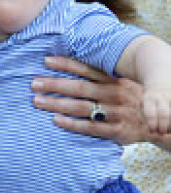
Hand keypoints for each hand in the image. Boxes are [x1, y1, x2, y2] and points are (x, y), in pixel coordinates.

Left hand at [32, 56, 154, 145]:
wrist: (162, 125)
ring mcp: (116, 113)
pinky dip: (72, 123)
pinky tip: (56, 120)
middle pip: (79, 88)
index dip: (66, 65)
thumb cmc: (134, 103)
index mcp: (114, 81)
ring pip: (82, 107)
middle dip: (55, 85)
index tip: (46, 61)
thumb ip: (101, 80)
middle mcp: (114, 95)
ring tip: (37, 101)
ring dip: (57, 104)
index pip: (86, 70)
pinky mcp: (117, 131)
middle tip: (34, 84)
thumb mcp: (123, 86)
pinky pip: (91, 127)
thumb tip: (72, 70)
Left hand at [142, 82, 170, 134]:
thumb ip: (145, 118)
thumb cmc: (150, 99)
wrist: (159, 82)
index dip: (152, 124)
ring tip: (168, 130)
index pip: (150, 113)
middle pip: (164, 114)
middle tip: (162, 132)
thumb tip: (152, 132)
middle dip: (163, 126)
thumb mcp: (143, 104)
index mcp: (149, 99)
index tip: (153, 131)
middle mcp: (161, 97)